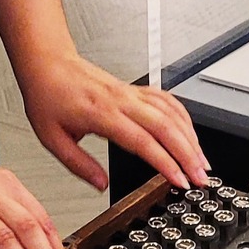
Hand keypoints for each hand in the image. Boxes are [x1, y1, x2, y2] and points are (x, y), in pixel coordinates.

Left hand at [19, 53, 209, 193]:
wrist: (47, 63)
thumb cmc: (48, 96)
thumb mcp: (52, 138)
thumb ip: (79, 165)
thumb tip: (101, 185)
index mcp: (101, 115)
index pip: (142, 141)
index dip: (165, 162)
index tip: (180, 180)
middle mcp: (121, 101)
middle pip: (166, 127)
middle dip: (189, 154)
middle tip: (201, 177)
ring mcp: (130, 93)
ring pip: (171, 112)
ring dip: (191, 136)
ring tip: (202, 161)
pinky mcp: (133, 88)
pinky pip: (166, 99)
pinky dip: (183, 115)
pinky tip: (189, 132)